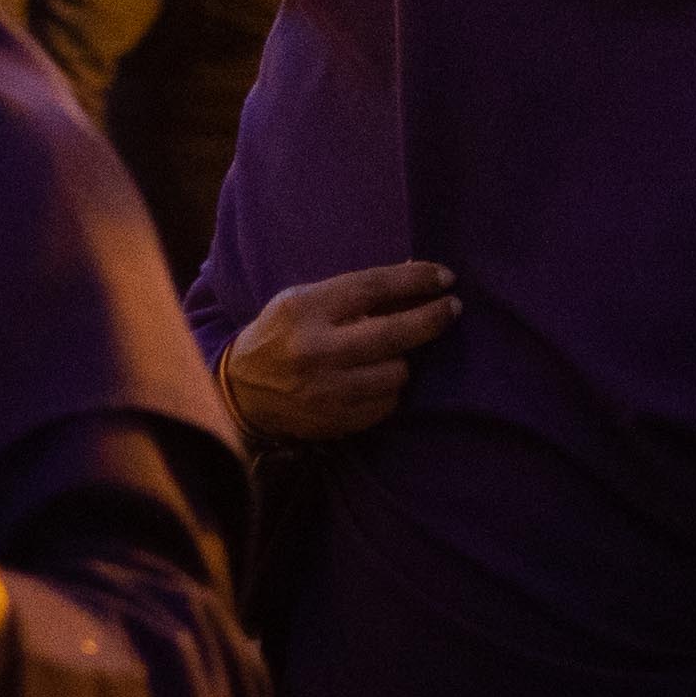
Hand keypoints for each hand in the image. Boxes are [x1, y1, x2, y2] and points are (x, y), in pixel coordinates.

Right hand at [221, 260, 456, 442]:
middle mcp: (316, 350)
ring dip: (402, 359)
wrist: (242, 391)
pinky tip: (375, 379)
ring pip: (396, 372)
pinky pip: (387, 403)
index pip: (373, 287)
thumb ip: (355, 292)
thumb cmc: (281, 334)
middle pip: (394, 333)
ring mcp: (326, 390)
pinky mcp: (335, 420)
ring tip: (389, 353)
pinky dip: (388, 388)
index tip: (445, 277)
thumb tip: (415, 276)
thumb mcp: (305, 300)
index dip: (415, 280)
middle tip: (453, 308)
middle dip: (432, 319)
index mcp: (305, 309)